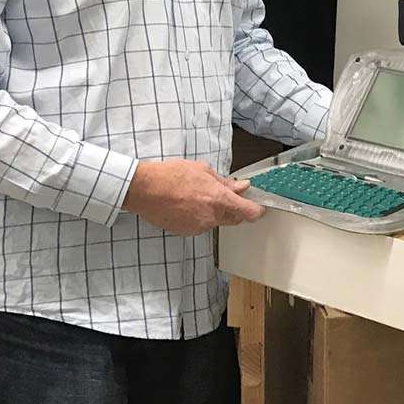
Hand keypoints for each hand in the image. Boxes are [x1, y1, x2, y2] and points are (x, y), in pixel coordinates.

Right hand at [122, 160, 264, 233]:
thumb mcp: (203, 171)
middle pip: (234, 219)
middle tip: (225, 195)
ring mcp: (198, 227)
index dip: (257, 211)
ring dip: (214, 212)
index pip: (248, 212)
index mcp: (218, 199)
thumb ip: (225, 182)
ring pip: (215, 222)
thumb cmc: (171, 176)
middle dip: (234, 209)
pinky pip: (200, 225)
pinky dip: (199, 216)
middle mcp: (211, 217)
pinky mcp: (186, 232)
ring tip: (197, 196)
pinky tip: (187, 205)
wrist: (145, 189)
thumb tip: (242, 186)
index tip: (259, 207)